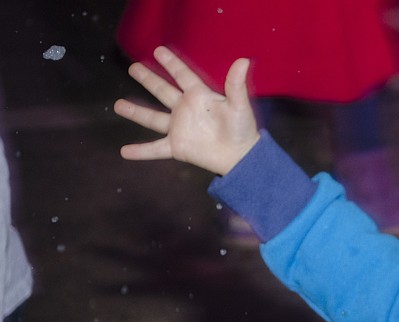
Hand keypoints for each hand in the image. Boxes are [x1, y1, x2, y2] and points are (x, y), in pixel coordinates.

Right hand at [114, 46, 260, 175]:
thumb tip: (244, 60)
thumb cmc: (243, 129)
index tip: (158, 50)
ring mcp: (179, 128)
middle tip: (133, 67)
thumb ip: (236, 85)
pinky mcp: (177, 147)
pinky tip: (124, 152)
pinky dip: (141, 151)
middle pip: (162, 91)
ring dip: (135, 112)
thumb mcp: (239, 105)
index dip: (171, 63)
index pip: (183, 76)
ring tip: (117, 105)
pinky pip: (155, 149)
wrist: (242, 157)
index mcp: (200, 97)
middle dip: (148, 79)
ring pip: (153, 118)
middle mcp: (186, 110)